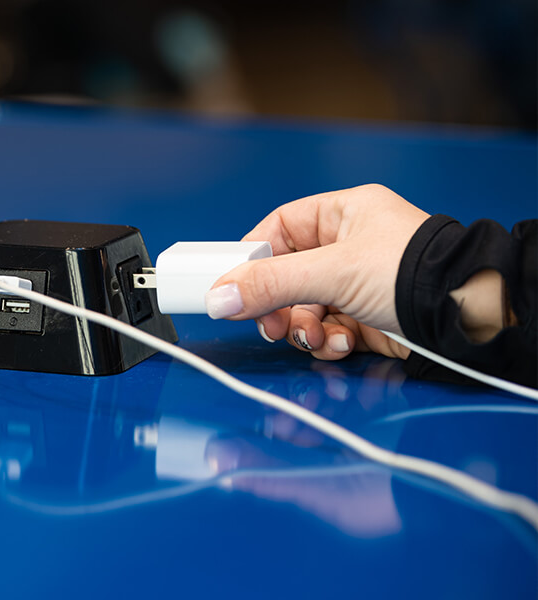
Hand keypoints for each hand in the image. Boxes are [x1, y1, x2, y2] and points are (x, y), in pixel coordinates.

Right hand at [205, 184, 429, 359]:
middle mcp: (350, 247)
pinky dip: (328, 341)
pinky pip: (327, 331)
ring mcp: (358, 285)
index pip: (278, 230)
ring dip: (302, 328)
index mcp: (344, 214)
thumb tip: (220, 296)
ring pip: (303, 309)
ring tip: (316, 335)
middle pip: (286, 277)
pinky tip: (342, 343)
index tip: (232, 284)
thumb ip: (270, 284)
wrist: (468, 317)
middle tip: (270, 323)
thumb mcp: (332, 271)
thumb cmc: (417, 272)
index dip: (253, 258)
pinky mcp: (368, 320)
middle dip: (278, 305)